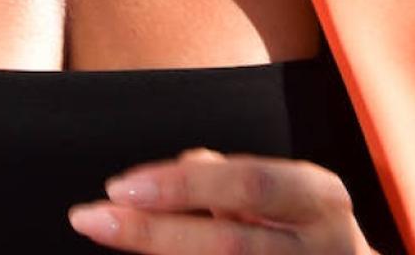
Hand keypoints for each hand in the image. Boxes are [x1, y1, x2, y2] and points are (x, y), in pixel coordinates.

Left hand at [69, 149, 374, 253]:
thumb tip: (180, 168)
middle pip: (229, 244)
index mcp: (319, 197)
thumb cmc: (307, 227)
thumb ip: (230, 177)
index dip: (182, 187)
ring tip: (108, 237)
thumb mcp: (284, 190)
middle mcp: (325, 246)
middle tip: (89, 217)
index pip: (245, 182)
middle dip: (154, 234)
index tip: (118, 186)